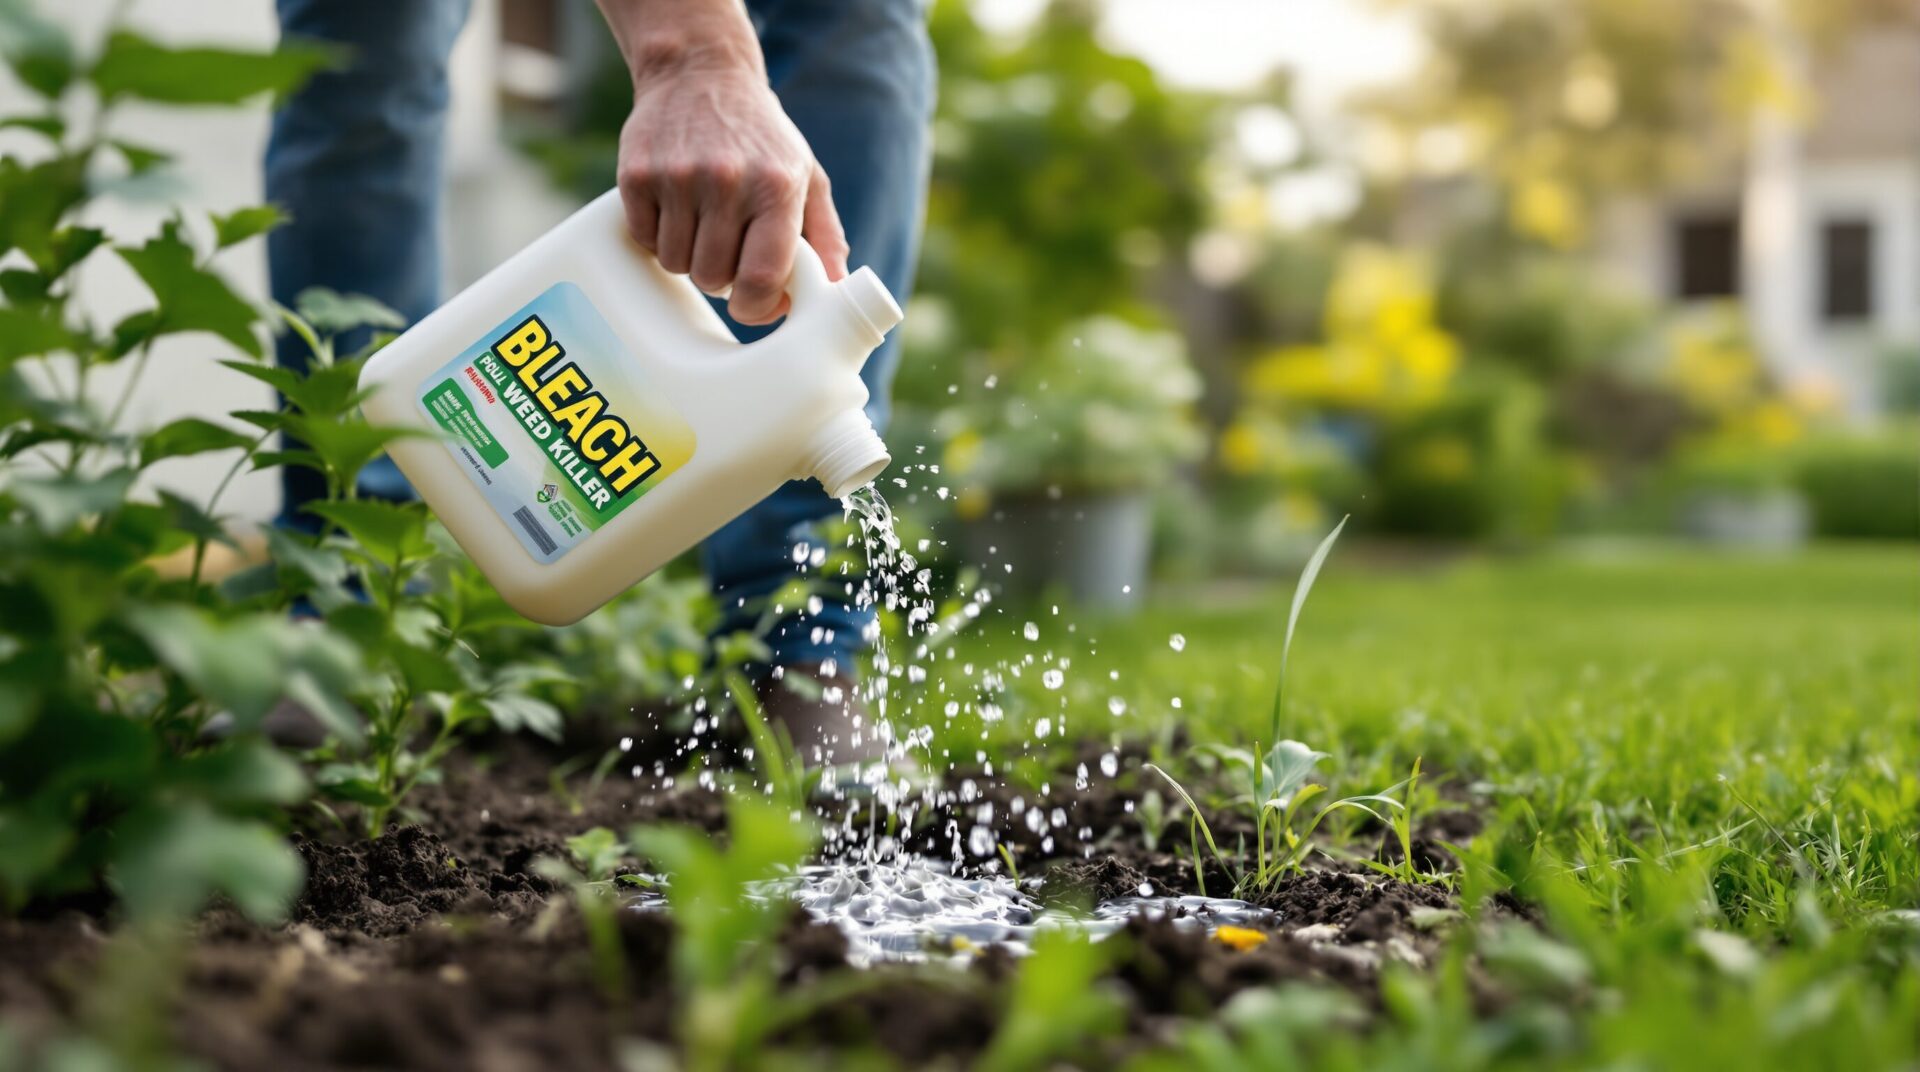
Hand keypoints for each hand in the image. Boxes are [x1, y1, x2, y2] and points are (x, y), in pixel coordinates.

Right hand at [615, 59, 848, 325]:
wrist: (699, 72)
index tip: (756, 305)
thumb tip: (834, 288)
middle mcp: (727, 182)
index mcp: (776, 187)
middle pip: (714, 278)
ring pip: (677, 264)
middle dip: (722, 279)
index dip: (757, 308)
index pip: (761, 277)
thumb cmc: (761, 136)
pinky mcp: (638, 175)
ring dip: (689, 259)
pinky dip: (658, 238)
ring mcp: (678, 178)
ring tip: (702, 227)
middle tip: (728, 250)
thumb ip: (825, 234)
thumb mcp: (805, 175)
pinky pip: (645, 240)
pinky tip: (675, 212)